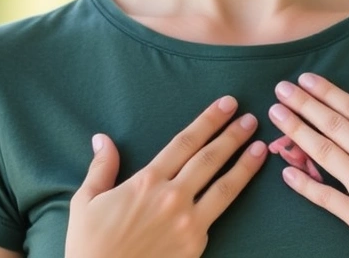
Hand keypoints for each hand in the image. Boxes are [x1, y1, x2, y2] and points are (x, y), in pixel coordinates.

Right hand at [65, 96, 266, 257]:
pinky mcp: (196, 244)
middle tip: (251, 119)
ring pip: (224, 186)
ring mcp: (188, 221)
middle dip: (233, 135)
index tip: (226, 105)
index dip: (208, 121)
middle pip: (210, 158)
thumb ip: (101, 168)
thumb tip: (102, 139)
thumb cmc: (91, 245)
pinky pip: (217, 215)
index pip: (185, 142)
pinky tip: (242, 187)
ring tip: (261, 147)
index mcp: (146, 181)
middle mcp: (172, 197)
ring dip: (245, 164)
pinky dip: (234, 197)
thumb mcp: (86, 202)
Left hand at [267, 73, 348, 257]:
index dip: (328, 92)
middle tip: (280, 89)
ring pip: (323, 154)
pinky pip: (324, 198)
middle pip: (333, 126)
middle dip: (304, 104)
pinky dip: (302, 184)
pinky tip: (284, 171)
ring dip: (296, 132)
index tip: (307, 80)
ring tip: (276, 115)